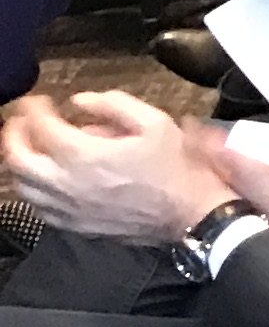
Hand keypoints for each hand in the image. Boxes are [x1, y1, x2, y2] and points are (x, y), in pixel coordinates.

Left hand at [0, 90, 243, 242]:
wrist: (193, 213)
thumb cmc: (177, 167)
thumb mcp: (156, 122)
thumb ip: (114, 104)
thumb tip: (80, 101)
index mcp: (84, 154)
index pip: (41, 126)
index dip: (34, 109)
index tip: (39, 100)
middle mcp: (66, 183)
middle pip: (18, 158)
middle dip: (14, 134)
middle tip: (21, 122)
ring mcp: (67, 208)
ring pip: (23, 185)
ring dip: (19, 163)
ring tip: (29, 149)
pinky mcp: (74, 226)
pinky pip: (39, 208)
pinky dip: (33, 191)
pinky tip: (43, 181)